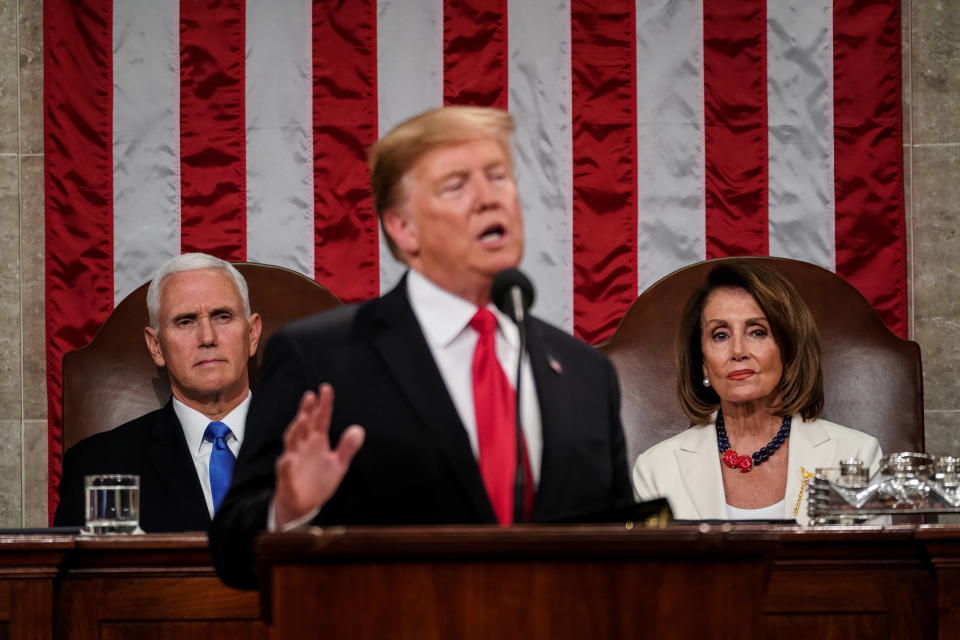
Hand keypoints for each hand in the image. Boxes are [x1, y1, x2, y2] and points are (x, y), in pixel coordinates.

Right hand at [273, 383, 364, 527]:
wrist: (302, 507)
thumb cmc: (318, 482)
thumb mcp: (338, 465)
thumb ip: (347, 448)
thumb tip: (359, 430)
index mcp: (316, 443)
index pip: (320, 420)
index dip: (323, 405)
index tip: (325, 388)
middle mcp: (302, 448)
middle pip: (303, 426)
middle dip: (306, 411)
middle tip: (310, 396)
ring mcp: (293, 461)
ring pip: (291, 443)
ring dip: (296, 431)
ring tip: (303, 419)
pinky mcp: (287, 479)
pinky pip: (285, 471)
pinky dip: (286, 465)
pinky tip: (289, 459)